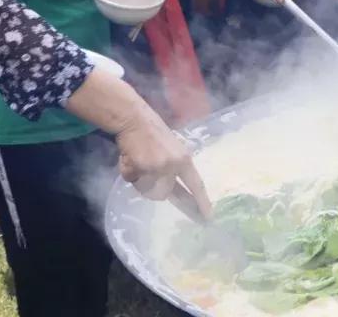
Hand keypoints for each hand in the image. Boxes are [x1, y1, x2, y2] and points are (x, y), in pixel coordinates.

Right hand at [115, 103, 211, 219]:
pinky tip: (129, 158)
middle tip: (146, 168)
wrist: (134, 120)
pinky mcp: (143, 167)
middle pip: (163, 193)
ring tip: (137, 161)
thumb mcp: (172, 150)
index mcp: (184, 160)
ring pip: (147, 188)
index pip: (196, 184)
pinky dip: (128, 173)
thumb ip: (173, 169)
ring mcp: (159, 167)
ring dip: (140, 179)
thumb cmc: (152, 135)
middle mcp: (174, 165)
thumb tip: (168, 191)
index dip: (202, 201)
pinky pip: (134, 180)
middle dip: (152, 185)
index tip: (208, 217)